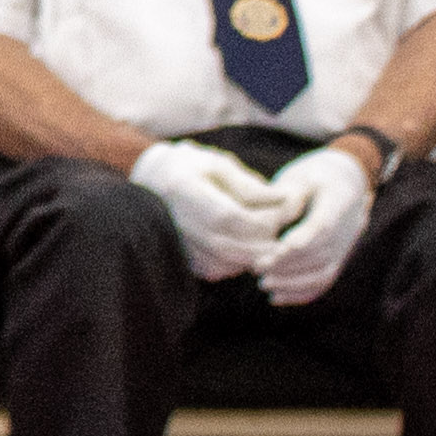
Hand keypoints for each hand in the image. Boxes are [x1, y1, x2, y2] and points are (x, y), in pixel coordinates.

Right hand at [129, 139, 292, 280]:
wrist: (152, 181)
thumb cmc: (191, 167)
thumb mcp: (219, 165)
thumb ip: (250, 185)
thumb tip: (283, 199)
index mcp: (181, 188)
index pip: (227, 216)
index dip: (259, 220)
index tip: (279, 213)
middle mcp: (172, 220)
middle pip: (228, 245)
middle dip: (262, 241)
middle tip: (279, 230)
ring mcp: (174, 243)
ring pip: (225, 263)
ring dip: (253, 255)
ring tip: (265, 238)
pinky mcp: (181, 259)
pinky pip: (217, 270)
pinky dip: (238, 262)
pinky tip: (245, 246)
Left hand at [256, 145, 374, 306]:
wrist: (347, 182)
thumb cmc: (315, 176)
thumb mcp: (300, 177)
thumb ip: (288, 196)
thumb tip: (274, 223)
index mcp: (339, 202)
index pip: (322, 228)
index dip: (298, 244)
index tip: (272, 253)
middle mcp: (348, 229)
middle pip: (320, 255)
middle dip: (288, 267)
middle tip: (257, 269)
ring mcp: (345, 247)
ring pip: (323, 273)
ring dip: (293, 283)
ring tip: (264, 284)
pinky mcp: (338, 259)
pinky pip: (325, 281)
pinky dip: (301, 293)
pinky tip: (276, 298)